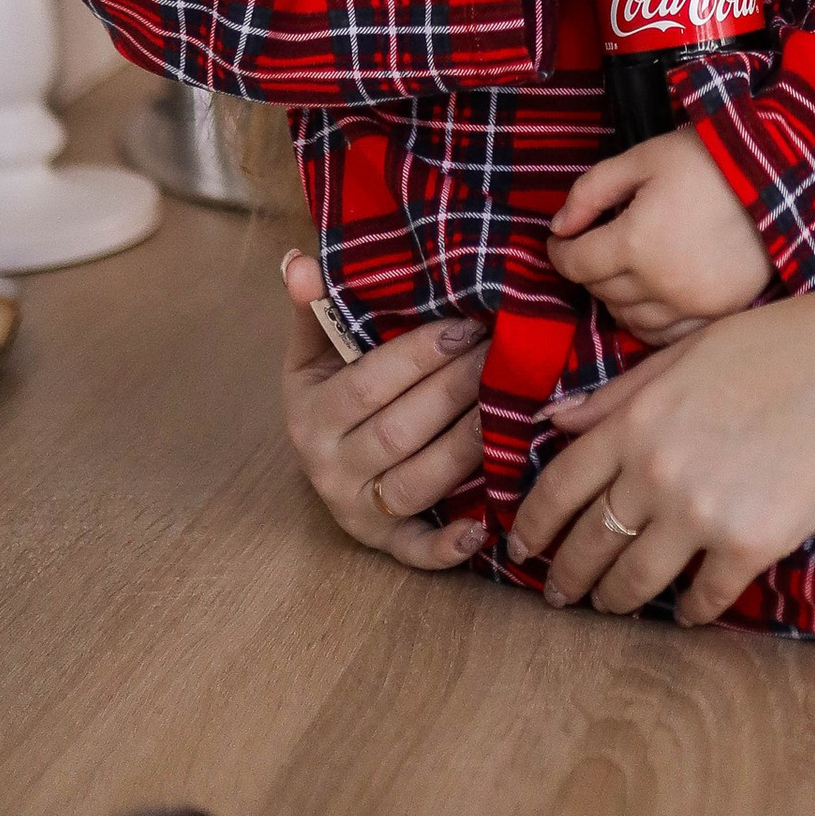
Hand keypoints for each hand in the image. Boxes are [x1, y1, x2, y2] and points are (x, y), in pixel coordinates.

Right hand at [280, 250, 487, 571]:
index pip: (369, 383)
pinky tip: (484, 529)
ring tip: (514, 408)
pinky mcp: (384, 543)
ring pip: (418, 484)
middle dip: (458, 391)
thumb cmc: (332, 387)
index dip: (420, 355)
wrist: (323, 454)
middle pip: (400, 432)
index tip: (468, 324)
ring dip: (468, 448)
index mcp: (311, 414)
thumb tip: (300, 262)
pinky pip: (415, 552)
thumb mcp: (315, 349)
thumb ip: (315, 308)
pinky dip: (447, 547)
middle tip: (506, 354)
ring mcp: (358, 510)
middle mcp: (329, 468)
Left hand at [507, 266, 814, 626]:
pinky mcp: (751, 546)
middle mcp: (656, 473)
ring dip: (615, 601)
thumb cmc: (786, 341)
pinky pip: (703, 598)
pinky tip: (686, 611)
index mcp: (637, 419)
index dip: (531, 526)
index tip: (521, 548)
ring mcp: (702, 514)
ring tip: (609, 607)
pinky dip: (689, 611)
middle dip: (565, 576)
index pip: (558, 488)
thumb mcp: (691, 349)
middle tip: (557, 595)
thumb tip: (556, 420)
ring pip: (634, 581)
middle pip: (588, 543)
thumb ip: (620, 392)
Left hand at [548, 129, 772, 337]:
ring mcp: (689, 306)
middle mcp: (659, 284)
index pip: (575, 264)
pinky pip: (664, 335)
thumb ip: (591, 190)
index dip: (559, 251)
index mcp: (635, 242)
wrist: (779, 176)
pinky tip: (652, 296)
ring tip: (624, 270)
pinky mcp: (715, 316)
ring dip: (616, 297)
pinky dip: (648, 320)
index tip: (562, 240)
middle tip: (596, 245)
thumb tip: (559, 226)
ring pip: (628, 319)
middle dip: (589, 268)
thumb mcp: (643, 157)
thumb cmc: (708, 160)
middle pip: (599, 292)